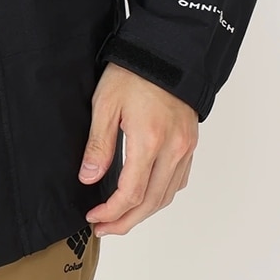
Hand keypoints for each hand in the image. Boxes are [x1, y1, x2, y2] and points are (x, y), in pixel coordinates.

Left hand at [79, 61, 197, 236]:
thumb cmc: (134, 71)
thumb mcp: (106, 102)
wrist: (167, 51)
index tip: (93, 217)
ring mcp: (185, 148)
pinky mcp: (190, 143)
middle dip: (125, 221)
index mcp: (149, 140)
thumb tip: (89, 178)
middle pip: (150, 203)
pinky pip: (178, 181)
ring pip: (166, 196)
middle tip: (104, 228)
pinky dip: (160, 196)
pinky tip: (145, 197)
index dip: (111, 212)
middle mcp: (173, 150)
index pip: (130, 193)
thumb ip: (99, 144)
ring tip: (121, 218)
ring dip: (143, 213)